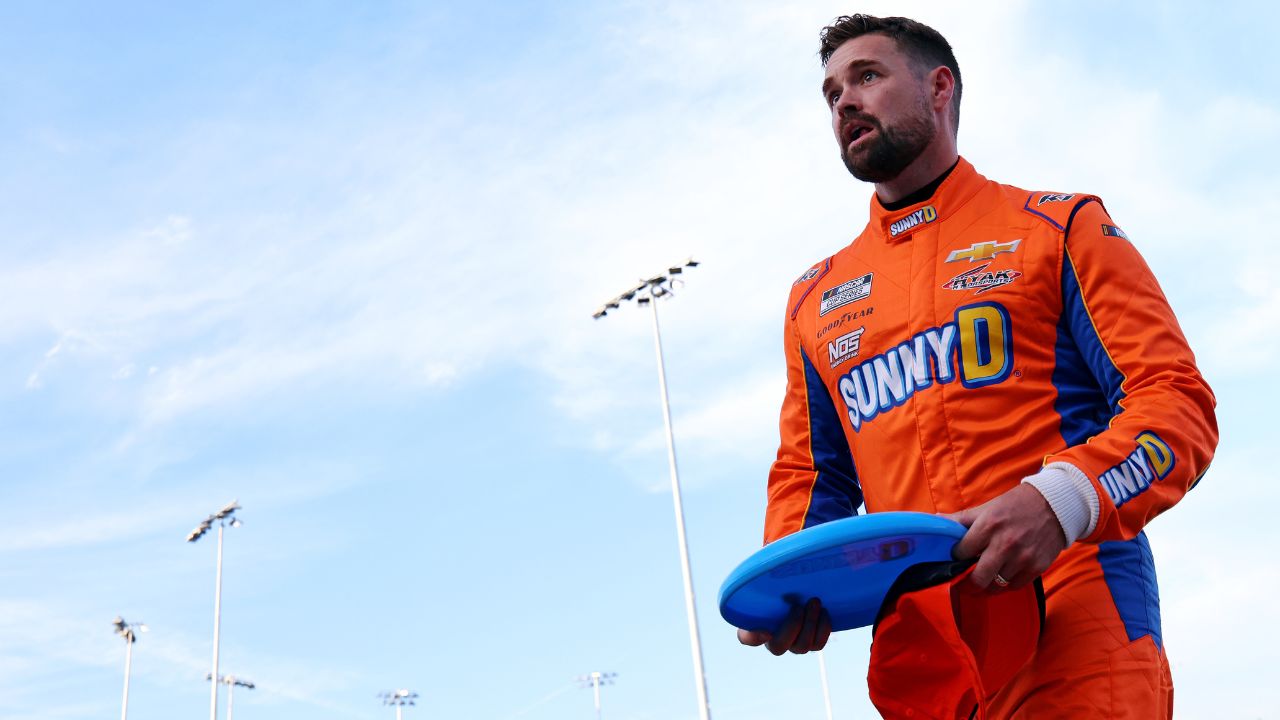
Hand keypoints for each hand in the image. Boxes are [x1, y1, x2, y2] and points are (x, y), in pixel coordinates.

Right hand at [736, 597, 830, 654]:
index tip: (765, 628)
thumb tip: (765, 617)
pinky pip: (818, 644)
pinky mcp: (811, 643)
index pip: (746, 637)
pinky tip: (823, 612)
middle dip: (792, 625)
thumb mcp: (769, 589)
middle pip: (780, 646)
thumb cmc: (782, 591)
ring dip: (810, 624)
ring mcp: (794, 644)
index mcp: (756, 626)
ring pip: (802, 647)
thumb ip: (759, 595)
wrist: (804, 593)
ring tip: (815, 603)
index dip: (754, 636)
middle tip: (798, 605)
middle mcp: (774, 641)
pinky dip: (823, 628)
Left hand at [943, 484, 1065, 590]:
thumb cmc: (1016, 506)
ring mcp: (1022, 558)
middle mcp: (1005, 544)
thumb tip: (935, 521)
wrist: (1055, 506)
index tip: (956, 558)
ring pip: (996, 585)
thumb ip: (961, 519)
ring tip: (984, 579)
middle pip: (978, 578)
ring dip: (988, 585)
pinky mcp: (1037, 567)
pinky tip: (1002, 576)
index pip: (961, 553)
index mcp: (988, 526)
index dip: (956, 557)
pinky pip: (1014, 586)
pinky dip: (1006, 584)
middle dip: (968, 584)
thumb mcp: (987, 508)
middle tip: (964, 583)